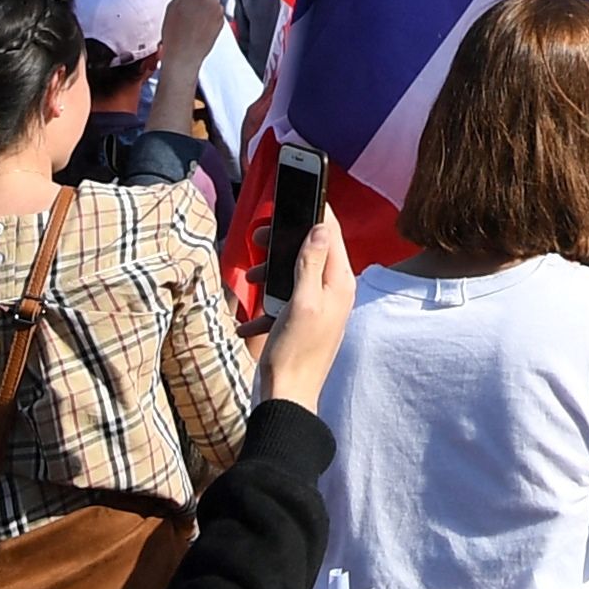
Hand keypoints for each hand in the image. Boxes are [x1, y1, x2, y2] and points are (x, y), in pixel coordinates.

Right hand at [258, 193, 355, 410]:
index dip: (315, 208)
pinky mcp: (305, 323)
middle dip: (284, 242)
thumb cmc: (295, 353)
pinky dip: (267, 307)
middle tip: (259, 237)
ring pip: (295, 275)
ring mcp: (321, 308)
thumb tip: (321, 226)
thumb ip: (310, 263)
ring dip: (271, 274)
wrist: (288, 401)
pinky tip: (248, 323)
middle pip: (311, 250)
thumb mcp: (301, 302)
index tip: (299, 187)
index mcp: (340, 282)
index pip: (332, 233)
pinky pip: (285, 303)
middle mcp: (335, 292)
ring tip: (250, 276)